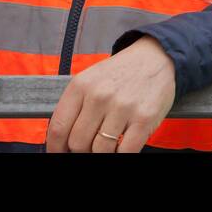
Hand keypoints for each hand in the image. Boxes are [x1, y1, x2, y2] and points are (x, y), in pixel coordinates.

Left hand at [46, 36, 175, 152]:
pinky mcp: (144, 118)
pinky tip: (122, 146)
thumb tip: (62, 142)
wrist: (155, 56)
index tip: (61, 152)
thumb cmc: (120, 73)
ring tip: (109, 143)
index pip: (58, 128)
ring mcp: (123, 107)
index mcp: (81, 85)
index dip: (56, 148)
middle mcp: (100, 95)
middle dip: (82, 149)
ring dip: (103, 152)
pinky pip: (125, 152)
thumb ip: (75, 107)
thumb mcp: (90, 80)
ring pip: (100, 151)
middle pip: (77, 143)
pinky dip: (121, 154)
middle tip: (90, 145)